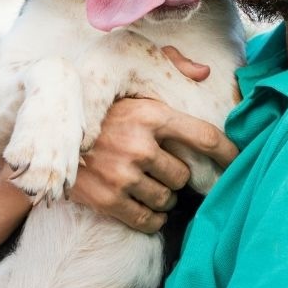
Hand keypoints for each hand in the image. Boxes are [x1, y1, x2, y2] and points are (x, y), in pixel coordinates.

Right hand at [68, 47, 237, 233]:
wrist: (49, 133)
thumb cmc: (99, 106)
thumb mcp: (130, 78)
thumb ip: (169, 67)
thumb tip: (204, 74)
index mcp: (151, 113)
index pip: (205, 137)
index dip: (228, 153)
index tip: (238, 162)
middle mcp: (140, 145)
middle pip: (184, 175)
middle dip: (176, 176)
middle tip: (160, 168)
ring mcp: (123, 174)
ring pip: (166, 199)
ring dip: (162, 197)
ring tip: (147, 184)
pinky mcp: (107, 199)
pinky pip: (147, 220)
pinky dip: (150, 218)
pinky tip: (142, 207)